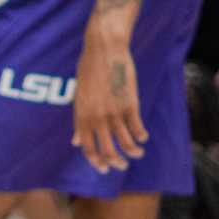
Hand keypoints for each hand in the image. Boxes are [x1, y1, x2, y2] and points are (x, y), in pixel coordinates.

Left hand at [72, 29, 146, 172]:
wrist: (104, 50)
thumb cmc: (89, 70)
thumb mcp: (79, 96)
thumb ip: (79, 121)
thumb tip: (75, 142)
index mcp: (82, 115)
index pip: (88, 147)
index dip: (96, 161)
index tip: (103, 168)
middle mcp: (97, 117)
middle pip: (107, 150)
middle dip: (115, 162)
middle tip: (122, 166)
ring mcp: (114, 112)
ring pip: (125, 142)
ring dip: (133, 152)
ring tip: (137, 154)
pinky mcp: (130, 104)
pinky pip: (137, 128)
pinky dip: (141, 136)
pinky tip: (143, 138)